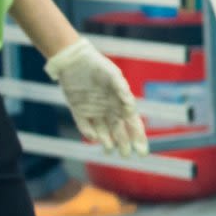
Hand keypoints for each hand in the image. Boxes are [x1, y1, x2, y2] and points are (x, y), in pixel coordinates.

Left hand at [45, 38, 147, 157]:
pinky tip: (93, 137)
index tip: (141, 151)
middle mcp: (109, 109)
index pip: (132, 124)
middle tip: (125, 155)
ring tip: (109, 149)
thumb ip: (121, 90)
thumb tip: (130, 107)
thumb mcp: (112, 76)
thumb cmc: (97, 66)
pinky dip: (88, 131)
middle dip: (123, 144)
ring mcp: (93, 111)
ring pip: (102, 131)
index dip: (138, 137)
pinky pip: (84, 124)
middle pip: (119, 131)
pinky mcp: (78, 110)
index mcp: (120, 102)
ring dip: (106, 140)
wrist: (74, 59)